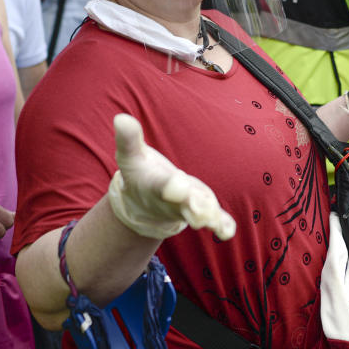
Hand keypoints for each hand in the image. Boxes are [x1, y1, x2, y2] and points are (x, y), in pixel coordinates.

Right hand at [108, 113, 235, 240]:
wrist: (145, 203)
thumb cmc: (140, 173)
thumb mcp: (131, 156)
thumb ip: (129, 139)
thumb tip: (121, 118)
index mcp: (155, 186)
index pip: (162, 186)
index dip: (169, 186)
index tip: (176, 186)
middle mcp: (173, 201)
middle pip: (183, 204)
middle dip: (192, 207)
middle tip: (201, 213)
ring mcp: (190, 207)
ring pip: (200, 214)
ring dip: (207, 217)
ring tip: (213, 221)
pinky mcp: (204, 210)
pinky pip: (215, 221)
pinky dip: (222, 226)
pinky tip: (228, 230)